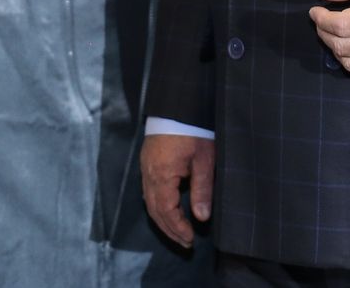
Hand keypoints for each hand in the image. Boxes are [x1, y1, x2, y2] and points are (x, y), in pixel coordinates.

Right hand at [141, 132, 214, 248]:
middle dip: (170, 230)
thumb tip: (202, 217)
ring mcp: (145, 168)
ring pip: (150, 203)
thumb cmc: (193, 131)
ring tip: (178, 232)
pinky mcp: (147, 162)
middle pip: (155, 211)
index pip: (167, 212)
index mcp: (162, 175)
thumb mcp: (204, 160)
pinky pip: (148, 192)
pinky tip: (168, 211)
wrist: (178, 106)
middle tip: (185, 243)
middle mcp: (149, 175)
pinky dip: (158, 206)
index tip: (191, 239)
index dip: (178, 228)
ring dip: (163, 220)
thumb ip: (202, 189)